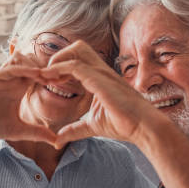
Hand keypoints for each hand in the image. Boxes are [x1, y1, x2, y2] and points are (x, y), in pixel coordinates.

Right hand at [0, 51, 56, 144]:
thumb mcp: (19, 130)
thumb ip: (37, 133)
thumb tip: (57, 141)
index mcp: (20, 88)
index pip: (40, 76)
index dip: (54, 76)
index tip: (70, 81)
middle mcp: (12, 80)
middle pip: (34, 64)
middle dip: (49, 68)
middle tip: (64, 74)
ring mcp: (2, 77)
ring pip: (23, 61)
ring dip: (37, 66)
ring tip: (52, 75)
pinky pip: (10, 68)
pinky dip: (23, 69)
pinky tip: (35, 74)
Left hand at [41, 41, 157, 148]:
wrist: (144, 128)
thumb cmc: (124, 125)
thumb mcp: (92, 126)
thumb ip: (74, 129)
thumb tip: (58, 139)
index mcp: (100, 78)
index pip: (78, 60)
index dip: (60, 66)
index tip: (47, 80)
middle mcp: (101, 70)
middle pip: (78, 47)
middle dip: (59, 56)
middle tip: (47, 76)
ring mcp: (102, 73)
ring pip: (76, 51)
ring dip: (57, 61)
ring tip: (45, 77)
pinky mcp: (100, 80)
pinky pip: (75, 66)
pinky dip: (59, 69)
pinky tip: (49, 79)